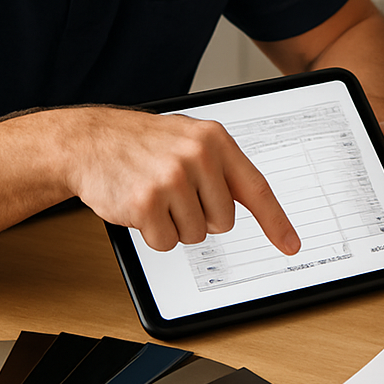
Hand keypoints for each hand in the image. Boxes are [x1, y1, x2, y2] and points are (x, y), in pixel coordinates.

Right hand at [59, 107, 300, 254]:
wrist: (91, 140)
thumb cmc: (143, 143)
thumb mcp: (189, 139)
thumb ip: (220, 165)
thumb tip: (250, 201)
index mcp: (215, 139)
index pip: (256, 188)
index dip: (276, 221)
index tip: (291, 244)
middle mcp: (198, 156)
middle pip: (224, 221)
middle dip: (200, 216)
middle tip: (176, 193)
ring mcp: (173, 178)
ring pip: (196, 235)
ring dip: (174, 224)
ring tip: (156, 194)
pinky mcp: (148, 202)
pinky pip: (167, 243)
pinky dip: (153, 234)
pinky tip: (140, 205)